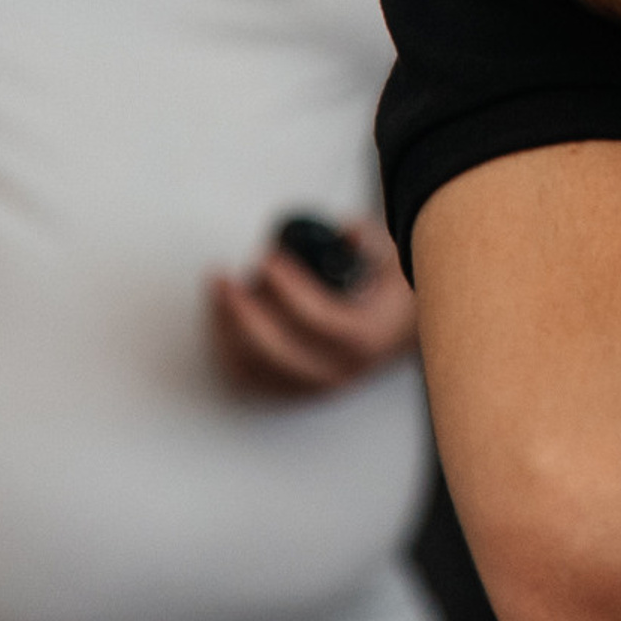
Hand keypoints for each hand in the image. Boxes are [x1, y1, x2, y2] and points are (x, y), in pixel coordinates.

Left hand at [210, 218, 416, 397]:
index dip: (290, 290)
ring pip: (255, 366)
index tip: (270, 260)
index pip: (324, 322)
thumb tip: (346, 233)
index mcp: (369, 338)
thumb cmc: (392, 289)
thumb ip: (371, 241)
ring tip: (222, 287)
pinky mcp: (290, 386)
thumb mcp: (394, 256)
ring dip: (227, 327)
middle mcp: (339, 369)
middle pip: (279, 352)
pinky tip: (221, 312)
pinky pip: (246, 374)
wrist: (399, 327)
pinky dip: (226, 344)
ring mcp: (312, 383)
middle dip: (244, 313)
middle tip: (229, 278)